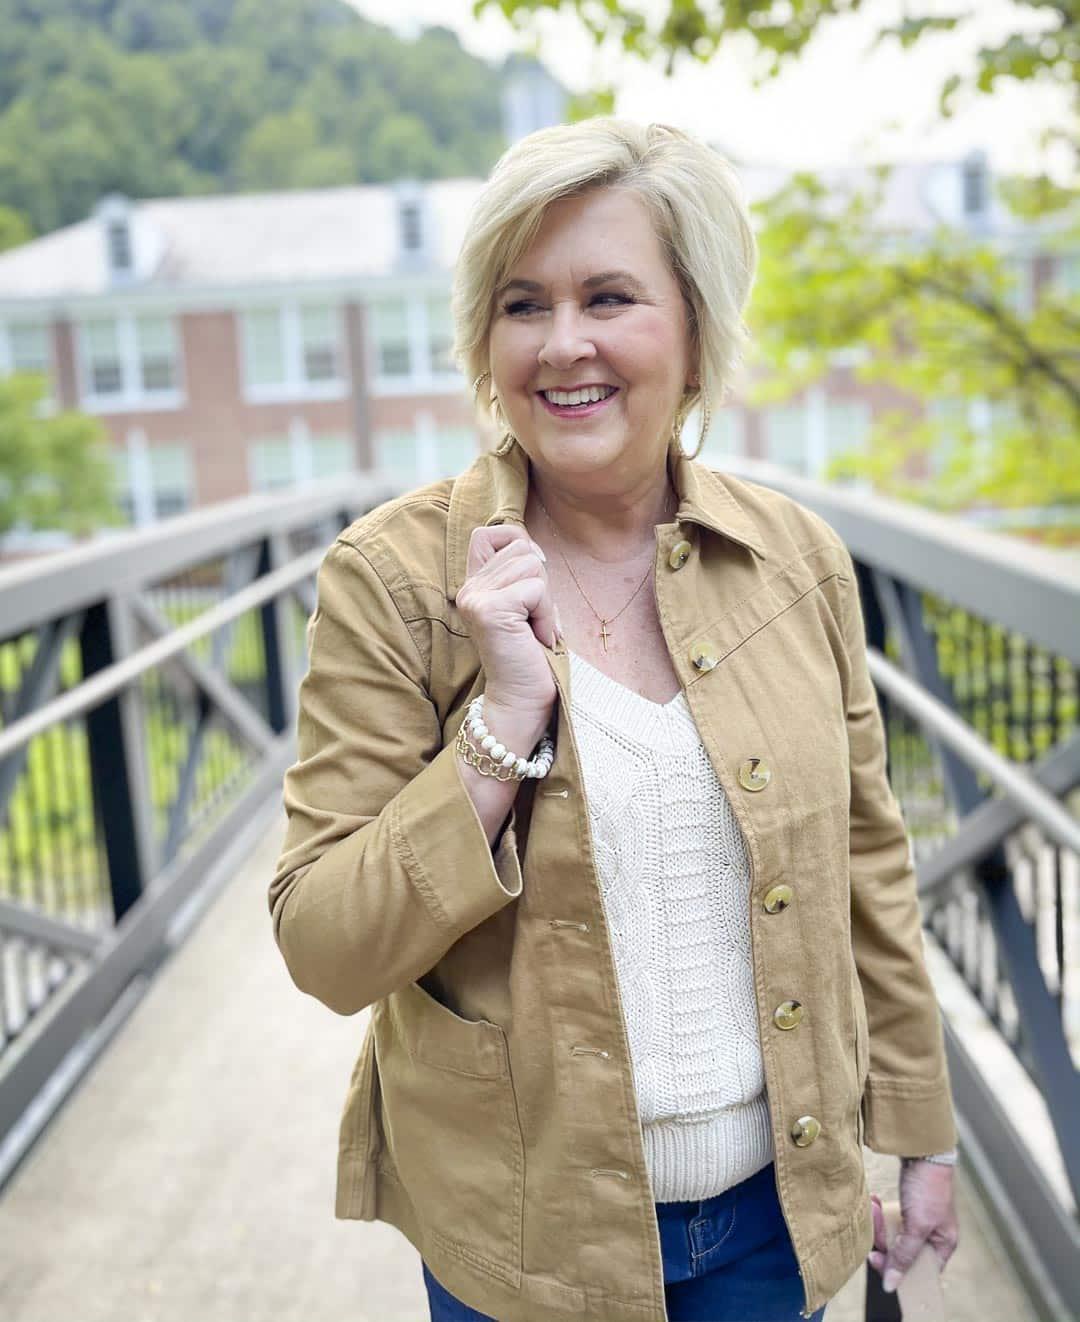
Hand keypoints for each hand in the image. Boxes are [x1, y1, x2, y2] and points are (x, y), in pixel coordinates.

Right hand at [454, 523, 559, 720]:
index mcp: (474, 584)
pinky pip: (535, 589)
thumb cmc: (531, 654)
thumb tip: (535, 549)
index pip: (488, 533)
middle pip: (521, 547)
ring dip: (546, 600)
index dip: (516, 542)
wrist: (522, 699)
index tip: (530, 581)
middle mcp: (468, 588)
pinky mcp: (489, 610)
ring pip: (531, 564)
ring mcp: (475, 598)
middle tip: (534, 619)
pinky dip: (547, 614)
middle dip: (540, 582)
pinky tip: (537, 639)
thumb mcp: (526, 605)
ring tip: (534, 630)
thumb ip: (522, 574)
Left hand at [868, 1162, 958, 1292]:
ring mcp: (919, 1221)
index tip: (877, 1258)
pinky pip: (888, 1219)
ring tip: (874, 1206)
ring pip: (892, 1235)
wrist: (922, 1150)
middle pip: (902, 1253)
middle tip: (876, 1222)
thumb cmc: (928, 1187)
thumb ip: (904, 1255)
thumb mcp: (917, 1226)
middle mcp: (932, 1235)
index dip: (898, 1269)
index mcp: (943, 1245)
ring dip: (879, 1221)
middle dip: (884, 1237)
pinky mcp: (907, 1207)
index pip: (920, 1271)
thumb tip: (891, 1284)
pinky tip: (875, 1201)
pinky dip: (879, 1211)